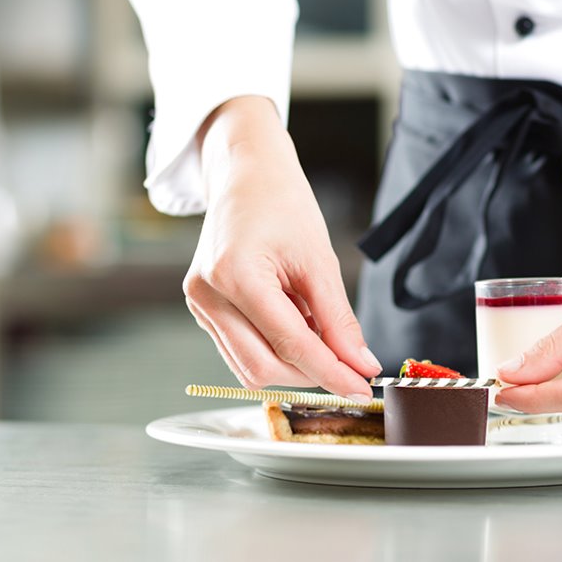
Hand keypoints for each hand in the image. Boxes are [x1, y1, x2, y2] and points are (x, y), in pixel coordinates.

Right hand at [183, 96, 380, 401]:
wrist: (247, 174)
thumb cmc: (283, 203)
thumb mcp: (320, 260)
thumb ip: (338, 319)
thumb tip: (360, 364)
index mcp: (234, 274)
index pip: (289, 345)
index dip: (331, 372)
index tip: (363, 387)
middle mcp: (206, 295)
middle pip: (263, 368)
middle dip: (311, 373)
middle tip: (349, 362)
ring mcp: (199, 304)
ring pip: (249, 367)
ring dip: (292, 363)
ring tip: (318, 327)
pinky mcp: (202, 310)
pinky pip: (241, 351)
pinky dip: (275, 349)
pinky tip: (295, 321)